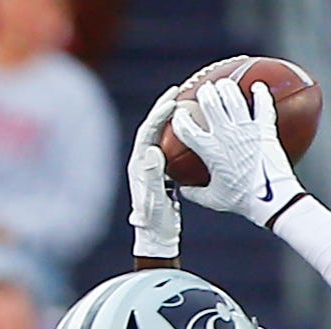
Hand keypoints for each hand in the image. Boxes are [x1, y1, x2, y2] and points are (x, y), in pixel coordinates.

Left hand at [127, 96, 183, 260]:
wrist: (156, 236)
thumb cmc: (155, 221)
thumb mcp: (155, 199)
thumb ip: (153, 176)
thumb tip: (153, 150)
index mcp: (138, 165)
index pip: (147, 133)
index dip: (159, 115)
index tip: (172, 100)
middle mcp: (143, 162)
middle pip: (152, 129)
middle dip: (163, 109)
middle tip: (176, 91)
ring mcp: (152, 167)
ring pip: (161, 136)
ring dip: (170, 119)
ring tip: (184, 102)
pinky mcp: (162, 173)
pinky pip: (170, 147)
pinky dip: (179, 135)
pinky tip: (192, 129)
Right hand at [172, 77, 302, 227]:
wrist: (272, 199)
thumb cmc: (243, 200)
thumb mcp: (215, 199)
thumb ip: (196, 193)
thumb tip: (185, 190)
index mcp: (210, 150)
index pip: (186, 127)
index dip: (180, 118)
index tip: (180, 114)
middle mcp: (226, 135)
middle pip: (210, 103)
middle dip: (205, 93)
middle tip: (205, 91)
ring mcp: (246, 129)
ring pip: (233, 98)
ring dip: (227, 88)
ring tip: (224, 84)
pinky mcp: (265, 129)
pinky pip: (263, 106)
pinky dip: (261, 94)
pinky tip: (258, 86)